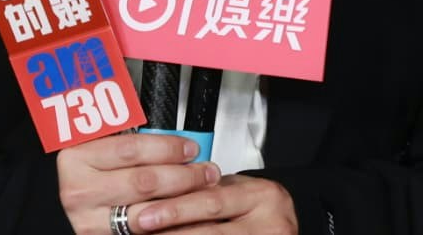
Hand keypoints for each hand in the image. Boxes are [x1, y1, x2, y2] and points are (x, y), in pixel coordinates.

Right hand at [56, 133, 218, 234]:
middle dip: (183, 175)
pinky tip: (186, 213)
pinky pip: (144, 233)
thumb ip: (128, 139)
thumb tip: (173, 133)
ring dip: (183, 200)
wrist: (72, 205)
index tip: (190, 147)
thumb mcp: (101, 147)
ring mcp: (89, 220)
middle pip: (143, 181)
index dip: (167, 147)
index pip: (131, 149)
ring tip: (201, 189)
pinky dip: (170, 223)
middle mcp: (80, 191)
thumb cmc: (91, 171)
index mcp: (77, 158)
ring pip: (147, 211)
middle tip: (206, 170)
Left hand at [131, 174, 297, 233]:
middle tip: (141, 223)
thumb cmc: (258, 213)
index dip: (175, 205)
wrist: (281, 232)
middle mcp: (272, 224)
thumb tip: (162, 192)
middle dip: (172, 223)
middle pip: (211, 225)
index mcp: (264, 197)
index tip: (144, 209)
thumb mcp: (240, 193)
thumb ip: (210, 192)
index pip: (213, 199)